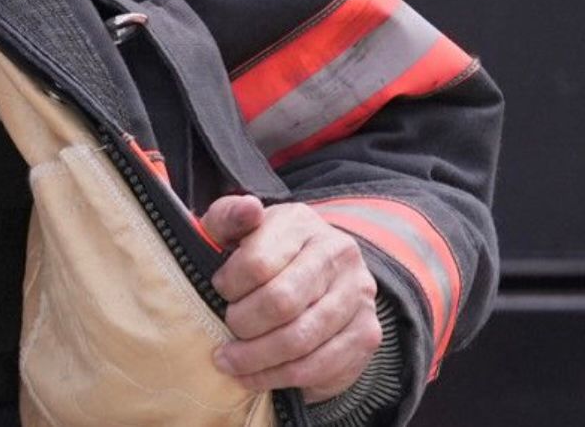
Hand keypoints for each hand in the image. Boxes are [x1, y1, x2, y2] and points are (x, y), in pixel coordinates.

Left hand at [204, 195, 383, 403]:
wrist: (314, 273)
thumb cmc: (261, 253)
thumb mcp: (236, 229)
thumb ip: (228, 217)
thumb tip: (248, 208)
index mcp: (302, 223)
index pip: (258, 262)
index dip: (229, 286)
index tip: (217, 291)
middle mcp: (339, 255)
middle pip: (281, 303)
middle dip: (242, 324)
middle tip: (224, 329)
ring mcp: (358, 295)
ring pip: (301, 340)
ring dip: (256, 359)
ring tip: (229, 361)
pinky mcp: (367, 333)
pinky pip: (321, 365)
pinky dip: (280, 377)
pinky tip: (255, 377)